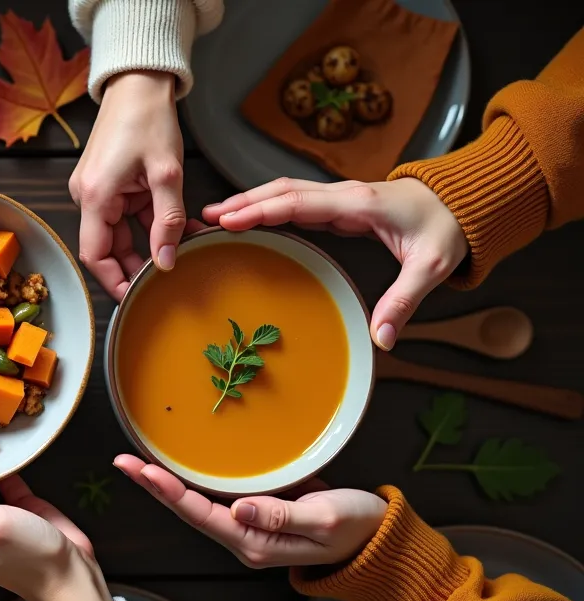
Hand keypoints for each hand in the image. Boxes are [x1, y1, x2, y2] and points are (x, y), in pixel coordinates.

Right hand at [71, 71, 202, 299]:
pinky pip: (124, 216)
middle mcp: (87, 196)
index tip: (135, 296)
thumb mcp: (166, 174)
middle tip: (165, 278)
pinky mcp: (107, 184)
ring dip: (145, 245)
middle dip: (133, 265)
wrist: (138, 84)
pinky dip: (147, 226)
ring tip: (179, 250)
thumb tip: (165, 262)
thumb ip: (168, 222)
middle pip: (106, 248)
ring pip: (118, 233)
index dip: (113, 280)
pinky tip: (174, 229)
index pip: (95, 255)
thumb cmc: (148, 118)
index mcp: (95, 196)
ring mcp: (96, 190)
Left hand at [114, 455, 386, 567]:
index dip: (171, 492)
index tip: (144, 472)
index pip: (202, 515)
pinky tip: (176, 463)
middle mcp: (244, 535)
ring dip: (167, 481)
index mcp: (256, 542)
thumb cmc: (356, 527)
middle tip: (123, 461)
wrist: (377, 533)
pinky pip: (216, 493)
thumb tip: (238, 506)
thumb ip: (281, 515)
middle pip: (189, 509)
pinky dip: (193, 478)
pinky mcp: (257, 507)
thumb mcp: (325, 519)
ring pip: (198, 501)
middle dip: (154, 486)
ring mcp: (249, 522)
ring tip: (136, 460)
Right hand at [201, 177, 467, 349]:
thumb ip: (404, 302)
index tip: (229, 220)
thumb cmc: (447, 230)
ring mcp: (340, 198)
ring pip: (285, 192)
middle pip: (282, 191)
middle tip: (207, 217)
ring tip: (216, 216)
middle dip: (243, 202)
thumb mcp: (431, 267)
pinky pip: (295, 202)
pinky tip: (249, 218)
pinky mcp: (339, 206)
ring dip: (250, 201)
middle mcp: (343, 195)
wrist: (463, 203)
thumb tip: (382, 339)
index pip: (299, 202)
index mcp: (358, 204)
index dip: (262, 210)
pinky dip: (268, 207)